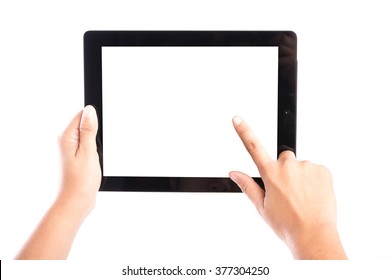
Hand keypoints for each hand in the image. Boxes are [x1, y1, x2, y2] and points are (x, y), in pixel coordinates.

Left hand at [59, 105, 100, 214]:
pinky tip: (92, 164)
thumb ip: (88, 130)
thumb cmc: (80, 181)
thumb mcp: (88, 152)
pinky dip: (93, 154)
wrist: (76, 202)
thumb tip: (89, 110)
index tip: (98, 134)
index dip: (94, 121)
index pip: (81, 115)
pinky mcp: (75, 158)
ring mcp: (69, 151)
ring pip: (87, 138)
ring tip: (93, 160)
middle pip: (84, 126)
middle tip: (95, 151)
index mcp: (66, 138)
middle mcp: (65, 142)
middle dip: (95, 135)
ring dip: (95, 146)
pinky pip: (87, 148)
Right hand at [229, 116, 345, 258]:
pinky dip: (314, 180)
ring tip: (303, 198)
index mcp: (271, 174)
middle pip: (283, 159)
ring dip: (300, 177)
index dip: (244, 131)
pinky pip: (315, 170)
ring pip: (300, 166)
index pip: (253, 147)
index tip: (237, 118)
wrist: (314, 236)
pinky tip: (313, 195)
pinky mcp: (323, 170)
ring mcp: (307, 167)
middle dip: (284, 170)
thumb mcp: (262, 207)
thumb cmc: (287, 225)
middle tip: (288, 192)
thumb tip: (234, 173)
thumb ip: (247, 186)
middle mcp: (288, 166)